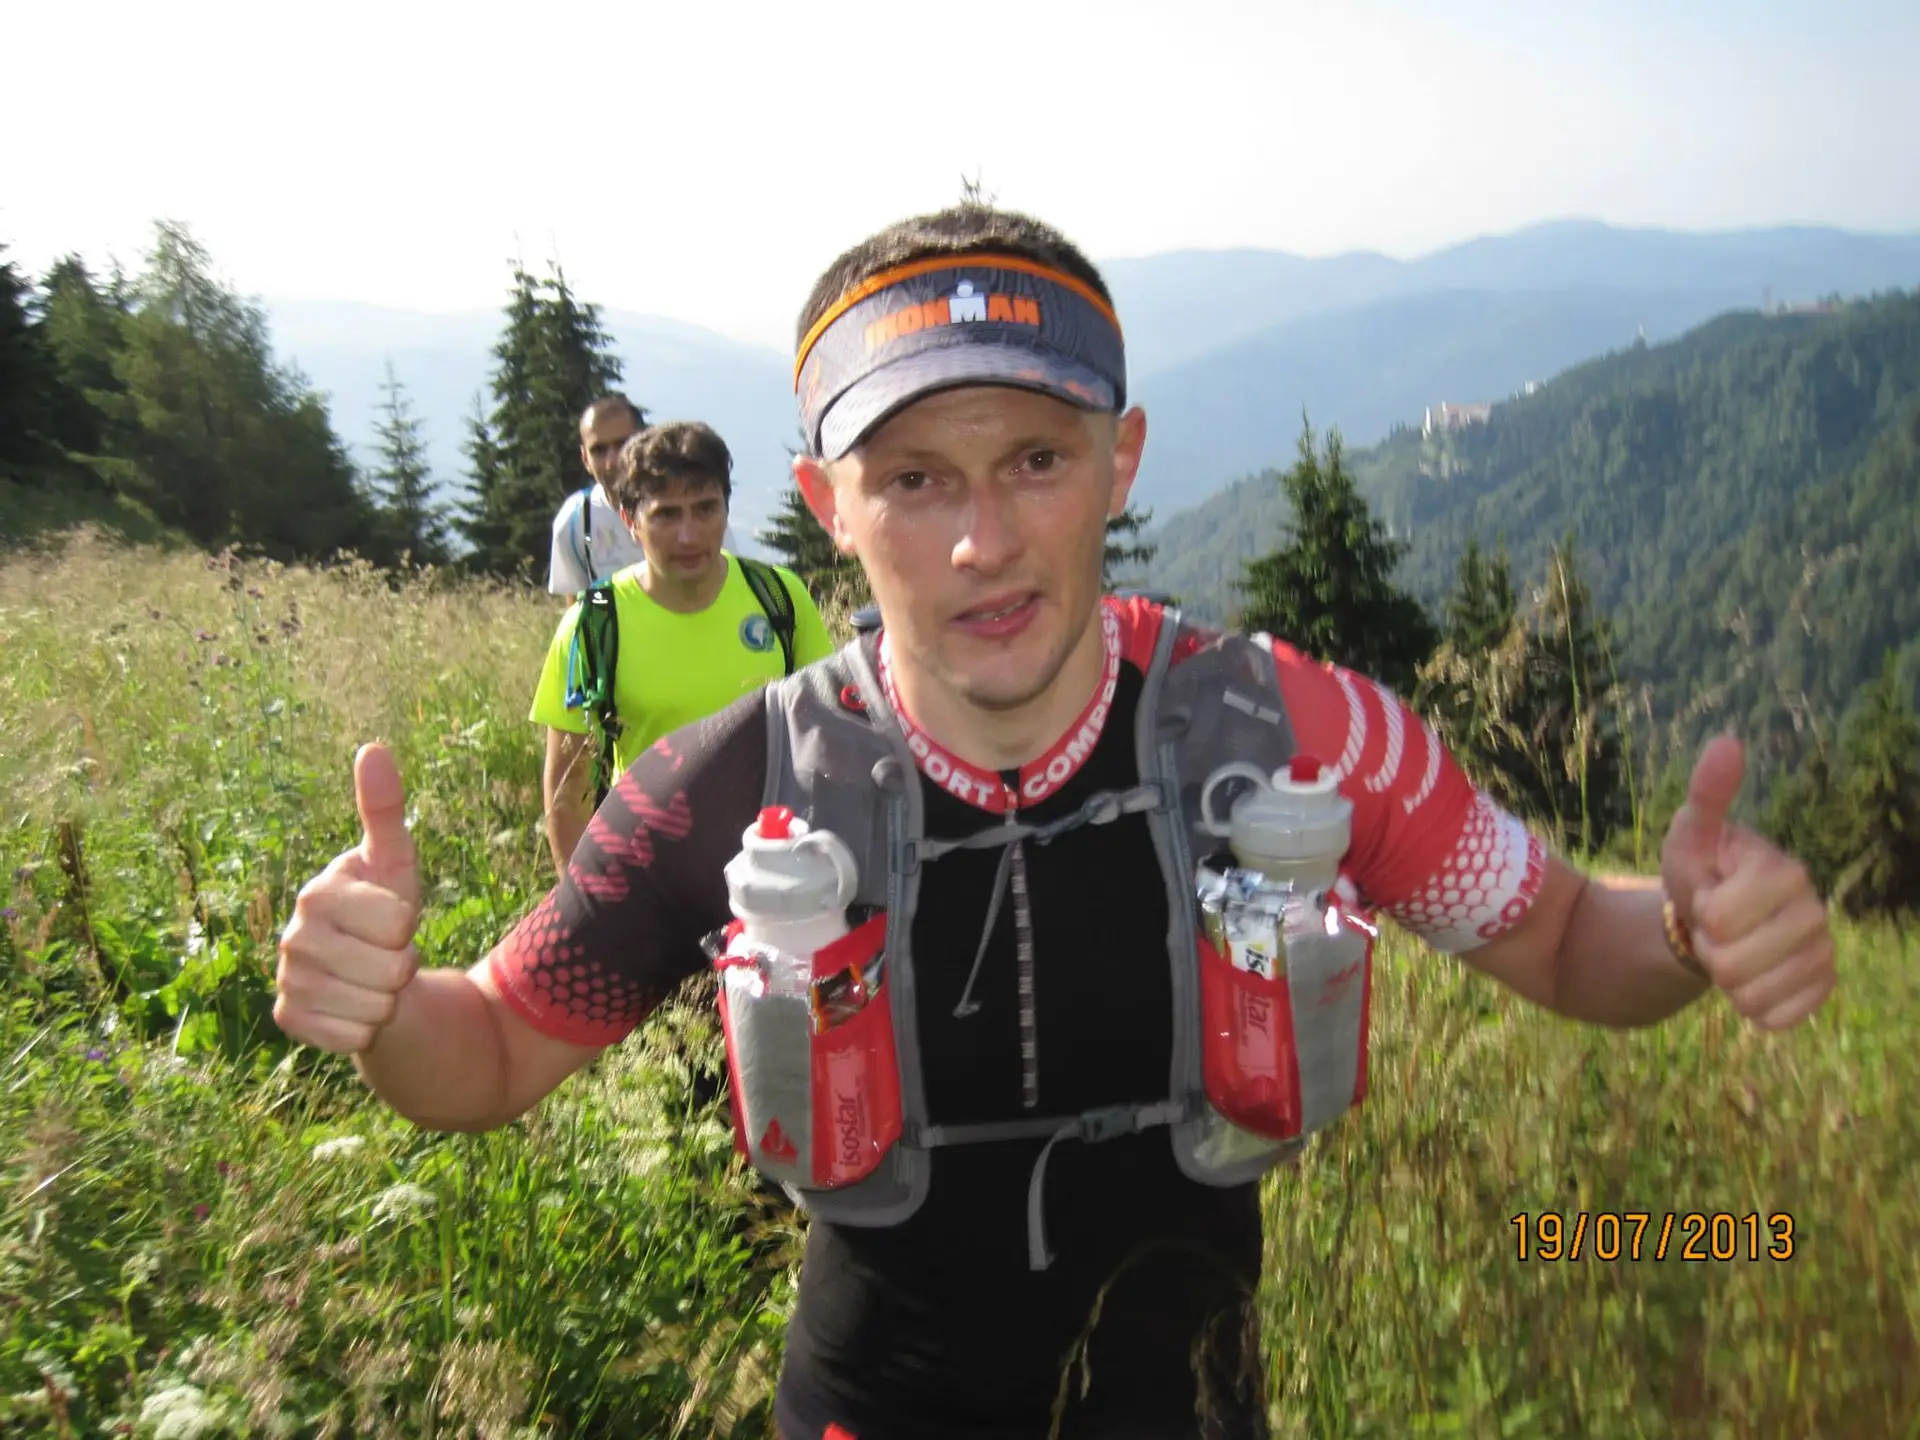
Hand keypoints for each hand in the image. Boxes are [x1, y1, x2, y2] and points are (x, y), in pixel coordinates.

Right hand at [274, 743, 423, 1053]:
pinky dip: (367, 1028)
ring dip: (387, 998)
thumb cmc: (383, 909)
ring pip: (376, 1007)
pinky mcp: (288, 1020)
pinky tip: (354, 1007)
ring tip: (372, 978)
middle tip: (384, 954)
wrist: (366, 971)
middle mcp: (291, 936)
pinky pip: (354, 1036)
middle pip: (391, 970)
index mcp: (317, 893)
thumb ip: (385, 810)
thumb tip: (374, 747)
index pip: (397, 924)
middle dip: (403, 966)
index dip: (409, 926)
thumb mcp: (395, 863)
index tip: (393, 919)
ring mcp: (285, 980)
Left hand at [1660, 733, 1834, 1030]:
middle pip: (1731, 964)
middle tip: (1716, 928)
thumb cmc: (1702, 872)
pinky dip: (1752, 1006)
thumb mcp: (1691, 834)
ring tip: (1732, 948)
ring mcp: (1823, 953)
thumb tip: (1727, 742)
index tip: (1710, 896)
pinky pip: (1776, 1019)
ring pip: (1750, 996)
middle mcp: (1817, 912)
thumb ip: (1706, 795)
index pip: (1718, 917)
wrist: (1716, 920)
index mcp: (1786, 871)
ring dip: (1727, 980)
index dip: (1700, 913)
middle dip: (1709, 950)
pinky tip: (1754, 977)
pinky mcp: (1822, 988)